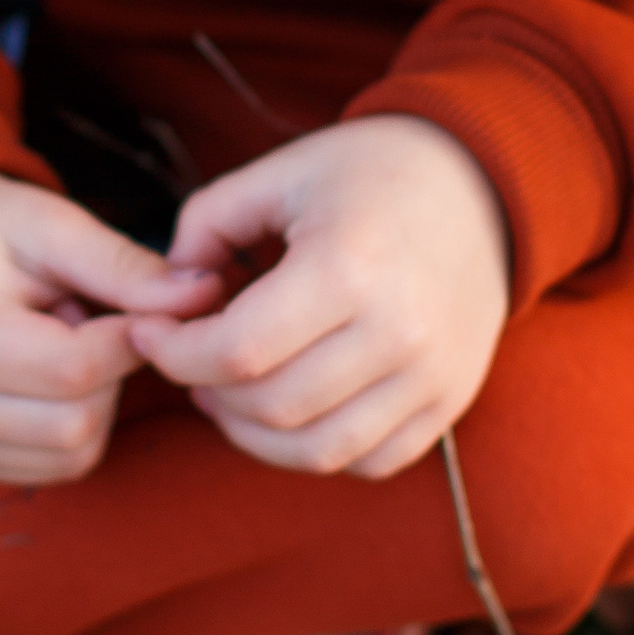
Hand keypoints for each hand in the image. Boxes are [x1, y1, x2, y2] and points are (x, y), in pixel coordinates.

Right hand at [0, 169, 218, 487]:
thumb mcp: (55, 225)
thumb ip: (125, 265)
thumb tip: (204, 294)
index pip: (75, 371)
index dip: (131, 340)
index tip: (139, 305)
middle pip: (78, 423)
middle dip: (112, 373)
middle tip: (94, 321)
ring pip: (75, 453)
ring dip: (98, 403)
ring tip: (67, 345)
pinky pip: (59, 467)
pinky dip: (78, 427)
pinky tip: (53, 378)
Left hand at [125, 117, 510, 479]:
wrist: (483, 184)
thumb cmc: (370, 172)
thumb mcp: (280, 172)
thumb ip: (205, 224)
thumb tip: (166, 293)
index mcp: (348, 266)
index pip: (237, 351)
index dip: (174, 353)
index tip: (150, 333)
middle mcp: (399, 330)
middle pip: (271, 407)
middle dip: (206, 391)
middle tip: (186, 359)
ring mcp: (433, 375)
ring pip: (317, 451)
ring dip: (252, 434)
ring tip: (226, 392)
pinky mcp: (452, 400)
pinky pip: (370, 462)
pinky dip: (316, 449)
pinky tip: (290, 409)